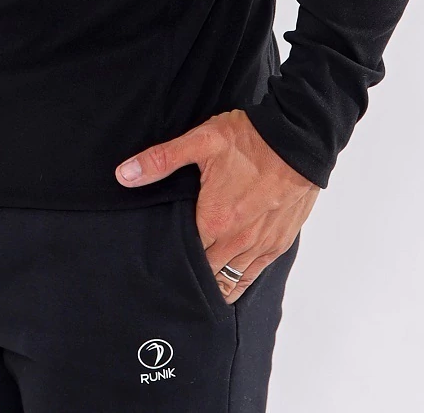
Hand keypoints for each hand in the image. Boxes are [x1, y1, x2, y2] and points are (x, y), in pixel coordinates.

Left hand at [114, 108, 319, 303]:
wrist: (300, 139)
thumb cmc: (250, 139)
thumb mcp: (201, 141)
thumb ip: (161, 160)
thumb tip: (124, 174)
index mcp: (214, 221)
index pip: (184, 255)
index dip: (170, 257)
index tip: (157, 258)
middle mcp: (237, 241)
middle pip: (206, 273)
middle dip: (189, 274)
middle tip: (172, 272)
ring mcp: (260, 246)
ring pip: (230, 281)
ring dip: (213, 282)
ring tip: (196, 284)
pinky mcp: (279, 243)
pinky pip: (254, 275)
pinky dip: (239, 281)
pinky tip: (227, 280)